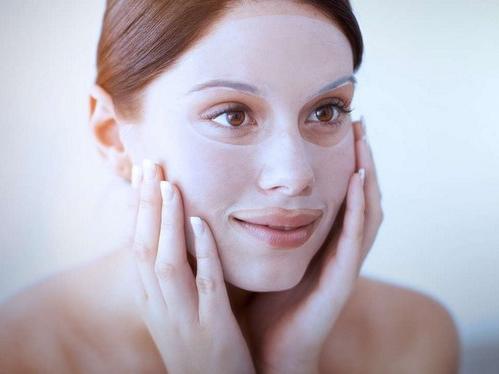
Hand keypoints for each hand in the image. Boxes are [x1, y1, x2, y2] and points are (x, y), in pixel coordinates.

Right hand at [127, 160, 255, 373]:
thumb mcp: (178, 313)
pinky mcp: (214, 330)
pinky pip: (206, 284)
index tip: (142, 174)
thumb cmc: (200, 349)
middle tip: (149, 162)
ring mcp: (185, 319)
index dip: (136, 209)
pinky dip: (201, 252)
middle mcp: (160, 308)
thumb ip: (175, 278)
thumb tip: (179, 236)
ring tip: (168, 184)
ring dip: (165, 222)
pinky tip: (201, 223)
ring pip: (166, 263)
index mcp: (151, 302)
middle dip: (144, 205)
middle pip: (144, 247)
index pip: (136, 247)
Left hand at [244, 118, 383, 373]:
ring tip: (362, 140)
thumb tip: (233, 187)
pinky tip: (358, 181)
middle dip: (362, 158)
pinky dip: (359, 208)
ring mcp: (343, 264)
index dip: (344, 161)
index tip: (338, 126)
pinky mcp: (341, 280)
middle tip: (359, 122)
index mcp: (321, 241)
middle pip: (361, 196)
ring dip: (367, 175)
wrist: (267, 350)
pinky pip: (356, 239)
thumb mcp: (261, 253)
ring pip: (367, 212)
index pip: (341, 194)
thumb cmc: (262, 302)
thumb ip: (257, 223)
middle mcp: (338, 249)